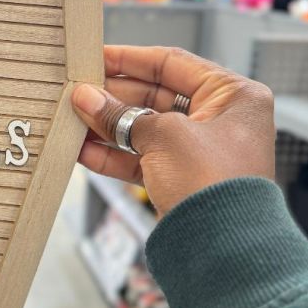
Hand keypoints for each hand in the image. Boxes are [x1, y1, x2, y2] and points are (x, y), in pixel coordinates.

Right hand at [71, 45, 275, 216]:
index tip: (97, 57)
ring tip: (74, 119)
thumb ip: (121, 114)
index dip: (130, 59)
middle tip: (79, 93)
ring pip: (144, 129)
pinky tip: (83, 150)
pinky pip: (141, 159)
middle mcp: (221, 120)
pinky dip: (113, 154)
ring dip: (108, 126)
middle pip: (155, 95)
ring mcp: (200, 151)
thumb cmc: (214, 184)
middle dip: (114, 96)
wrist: (225, 250)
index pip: (173, 64)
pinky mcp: (181, 180)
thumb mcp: (164, 135)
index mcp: (233, 96)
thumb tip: (87, 98)